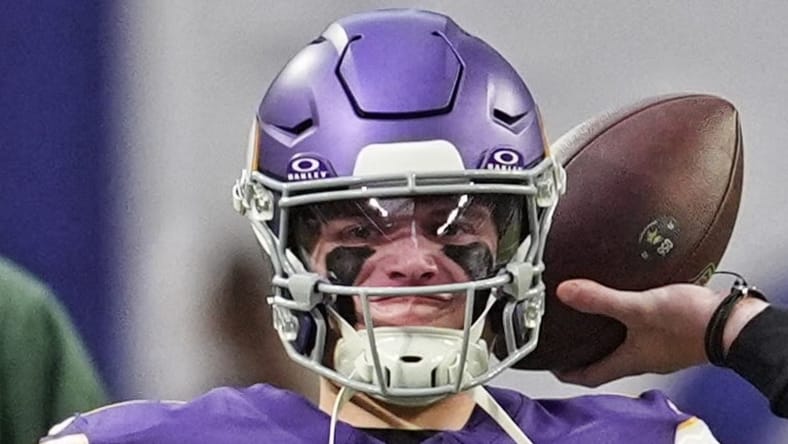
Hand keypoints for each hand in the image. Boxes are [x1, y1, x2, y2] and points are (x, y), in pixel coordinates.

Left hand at [552, 279, 724, 386]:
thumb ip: (601, 299)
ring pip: (626, 347)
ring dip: (608, 336)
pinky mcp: (674, 335)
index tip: (553, 365)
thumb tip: (567, 292)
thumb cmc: (690, 324)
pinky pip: (644, 333)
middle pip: (607, 362)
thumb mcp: (638, 307)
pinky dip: (630, 323)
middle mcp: (644, 359)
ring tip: (593, 318)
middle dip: (586, 353)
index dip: (569, 372)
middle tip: (569, 339)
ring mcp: (660, 348)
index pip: (591, 376)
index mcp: (630, 360)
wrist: (733, 324)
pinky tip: (630, 304)